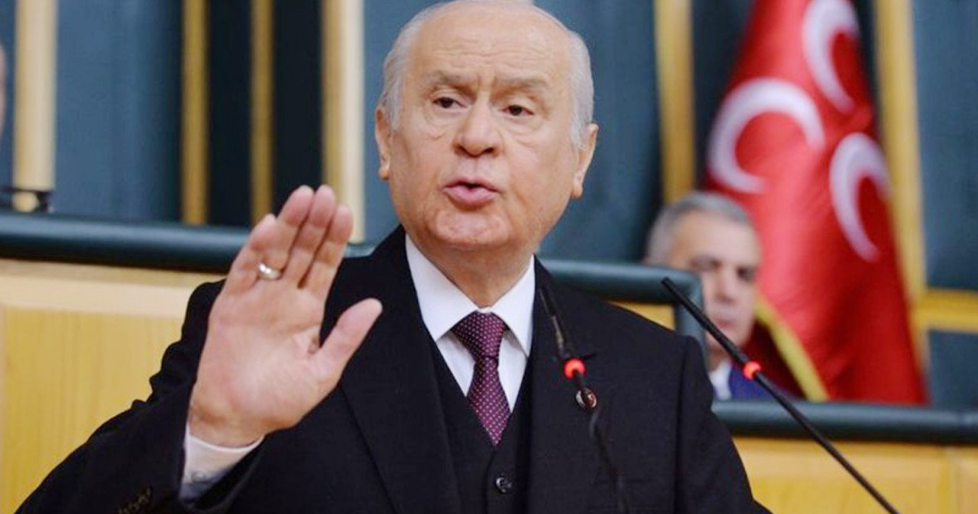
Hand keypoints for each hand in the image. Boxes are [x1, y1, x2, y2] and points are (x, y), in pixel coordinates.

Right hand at [188, 185, 381, 446]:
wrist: (237, 419)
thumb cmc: (280, 400)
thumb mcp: (323, 371)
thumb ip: (346, 337)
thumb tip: (375, 305)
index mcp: (307, 310)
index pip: (325, 266)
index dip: (335, 239)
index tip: (346, 211)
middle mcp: (283, 297)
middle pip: (302, 251)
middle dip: (315, 222)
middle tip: (327, 192)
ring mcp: (256, 298)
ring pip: (275, 252)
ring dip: (289, 224)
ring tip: (303, 197)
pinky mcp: (230, 305)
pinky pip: (244, 271)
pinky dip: (255, 248)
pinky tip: (270, 225)